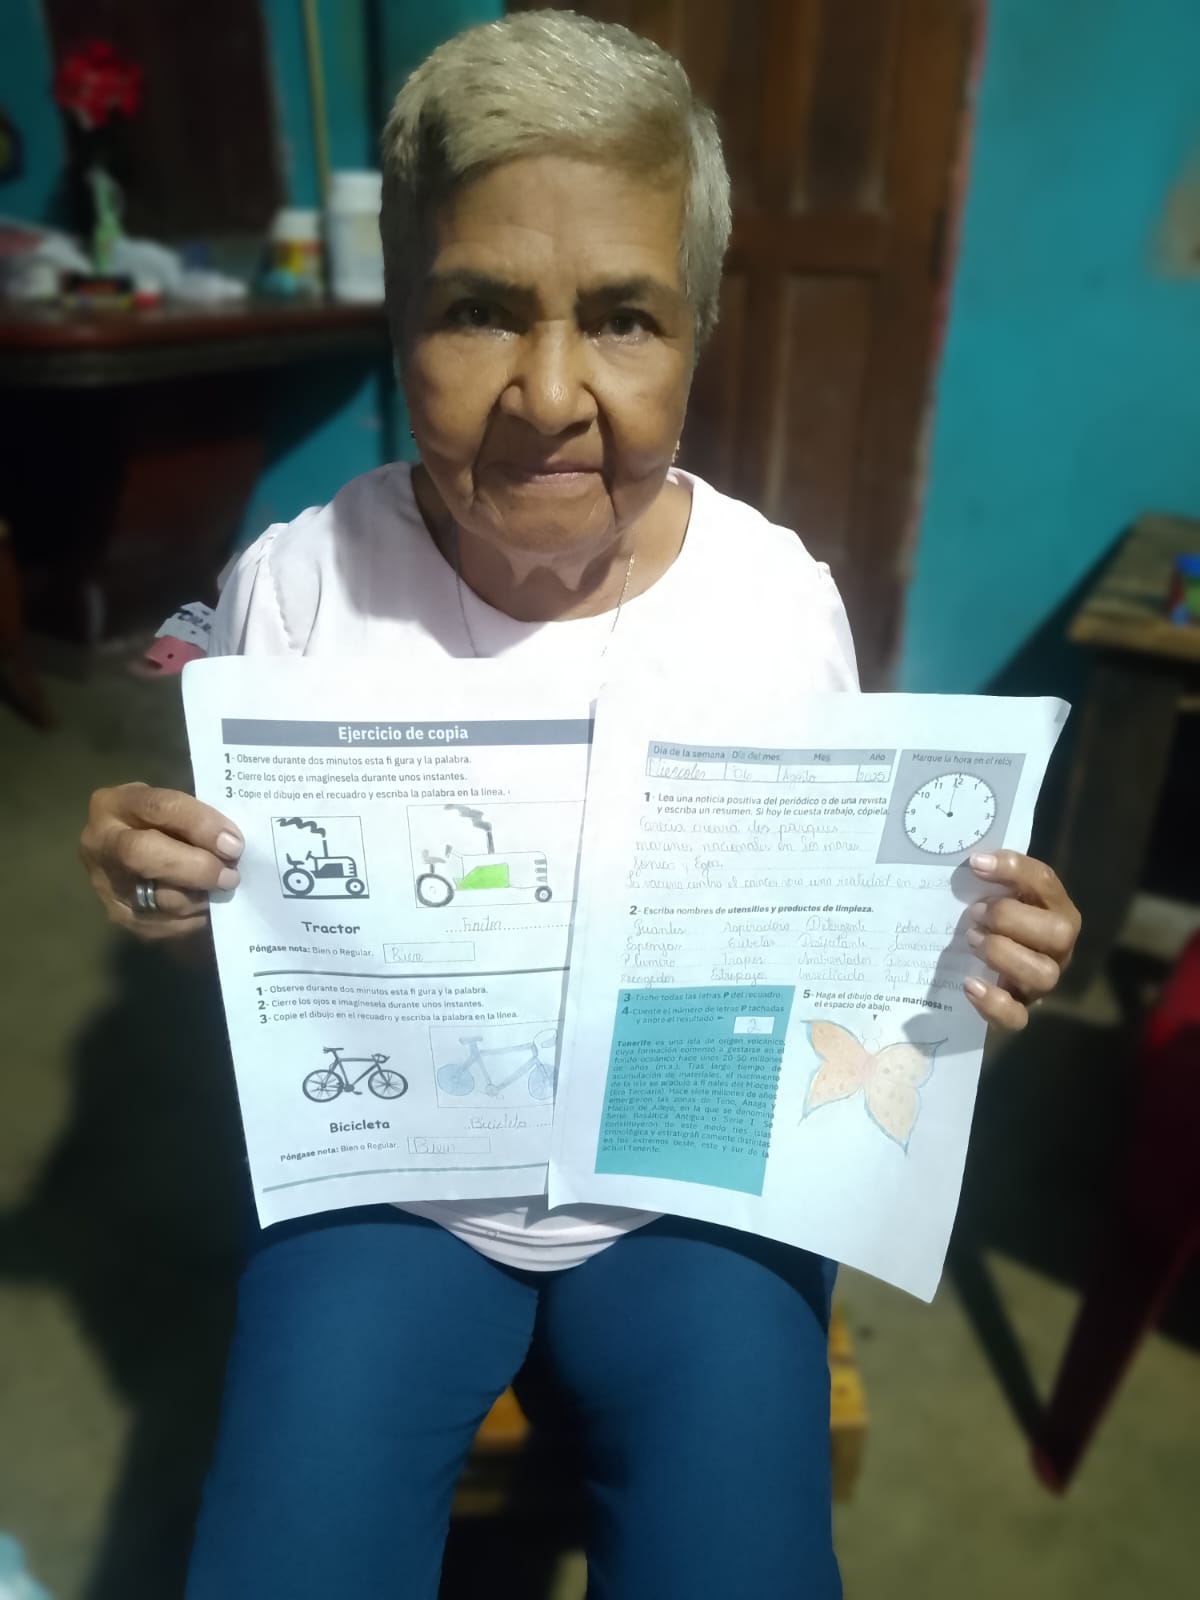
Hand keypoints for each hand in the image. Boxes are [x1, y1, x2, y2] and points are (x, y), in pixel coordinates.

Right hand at [81, 783, 242, 941]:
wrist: (129, 857)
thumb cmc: (164, 825)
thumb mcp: (174, 807)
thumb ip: (197, 820)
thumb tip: (231, 845)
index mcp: (114, 804)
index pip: (159, 808)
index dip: (199, 825)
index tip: (233, 844)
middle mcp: (100, 843)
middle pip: (142, 855)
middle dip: (194, 867)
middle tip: (229, 876)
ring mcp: (104, 883)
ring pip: (157, 896)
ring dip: (199, 897)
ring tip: (221, 890)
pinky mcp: (118, 916)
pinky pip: (163, 924)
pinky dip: (193, 918)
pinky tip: (205, 907)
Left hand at [962, 850, 1080, 1030]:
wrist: (983, 970)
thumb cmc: (990, 922)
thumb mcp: (993, 895)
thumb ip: (989, 880)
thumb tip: (972, 862)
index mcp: (1053, 908)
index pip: (1045, 882)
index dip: (1013, 869)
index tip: (975, 864)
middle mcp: (1057, 946)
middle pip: (1058, 932)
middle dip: (1010, 918)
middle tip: (974, 914)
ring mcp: (1043, 980)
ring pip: (1043, 974)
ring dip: (1003, 954)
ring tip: (971, 942)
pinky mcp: (1022, 1009)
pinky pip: (1018, 1016)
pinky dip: (994, 1003)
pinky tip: (970, 985)